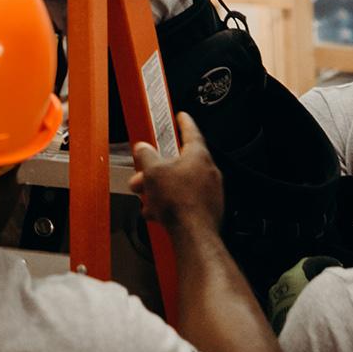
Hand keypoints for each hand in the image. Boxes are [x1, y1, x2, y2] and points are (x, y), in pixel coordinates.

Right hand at [128, 114, 224, 233]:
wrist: (193, 234)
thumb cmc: (179, 202)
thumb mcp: (152, 172)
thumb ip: (146, 156)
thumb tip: (142, 148)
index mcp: (198, 156)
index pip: (191, 132)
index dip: (183, 123)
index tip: (181, 117)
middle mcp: (208, 171)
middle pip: (180, 163)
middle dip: (158, 169)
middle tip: (143, 174)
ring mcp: (210, 191)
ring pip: (180, 183)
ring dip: (161, 189)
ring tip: (147, 198)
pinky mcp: (208, 209)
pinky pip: (185, 200)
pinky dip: (170, 203)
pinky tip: (157, 212)